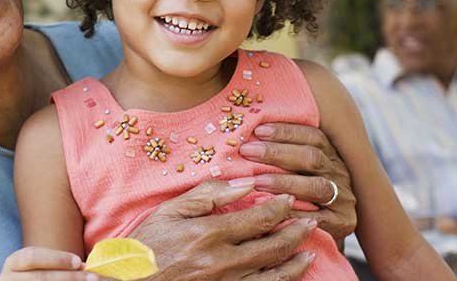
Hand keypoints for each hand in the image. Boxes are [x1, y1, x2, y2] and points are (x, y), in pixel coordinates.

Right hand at [0, 247, 97, 280]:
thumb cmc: (31, 276)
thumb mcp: (35, 266)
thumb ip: (56, 264)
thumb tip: (84, 267)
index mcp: (12, 263)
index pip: (32, 256)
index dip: (56, 258)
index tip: (79, 261)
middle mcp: (7, 279)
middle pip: (40, 278)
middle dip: (68, 277)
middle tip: (93, 277)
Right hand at [130, 179, 316, 279]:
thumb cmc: (147, 245)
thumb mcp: (170, 211)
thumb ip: (208, 195)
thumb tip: (244, 184)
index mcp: (209, 233)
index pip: (257, 218)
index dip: (278, 207)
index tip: (288, 199)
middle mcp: (222, 262)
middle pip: (273, 245)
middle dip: (296, 231)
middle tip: (309, 220)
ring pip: (275, 275)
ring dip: (297, 260)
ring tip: (309, 249)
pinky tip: (291, 275)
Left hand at [239, 123, 356, 242]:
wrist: (328, 234)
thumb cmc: (303, 194)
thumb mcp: (298, 169)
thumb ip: (281, 155)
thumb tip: (246, 140)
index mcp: (330, 155)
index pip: (313, 136)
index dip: (287, 131)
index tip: (258, 130)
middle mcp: (339, 174)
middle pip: (312, 157)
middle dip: (277, 152)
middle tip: (247, 151)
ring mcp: (343, 199)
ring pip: (317, 186)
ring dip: (283, 182)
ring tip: (256, 181)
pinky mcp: (343, 222)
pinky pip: (319, 218)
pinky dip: (295, 212)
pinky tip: (273, 210)